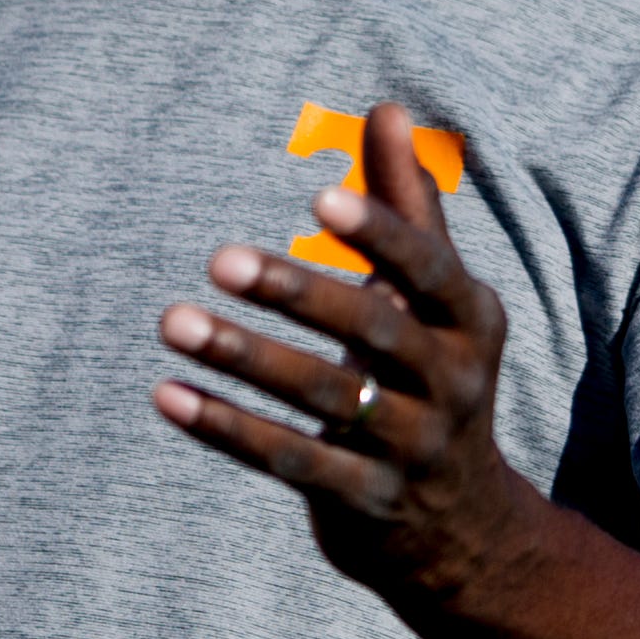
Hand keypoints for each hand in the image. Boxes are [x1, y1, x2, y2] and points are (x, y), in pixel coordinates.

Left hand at [154, 104, 542, 613]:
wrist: (465, 530)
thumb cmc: (434, 377)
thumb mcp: (438, 301)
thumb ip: (409, 207)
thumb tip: (387, 108)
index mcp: (472, 323)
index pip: (431, 270)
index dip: (380, 233)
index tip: (317, 195)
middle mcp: (452, 385)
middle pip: (372, 333)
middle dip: (297, 292)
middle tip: (218, 256)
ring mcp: (410, 449)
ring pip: (321, 400)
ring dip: (243, 358)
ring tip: (171, 319)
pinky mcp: (363, 501)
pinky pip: (288, 461)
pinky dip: (226, 428)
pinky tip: (167, 394)